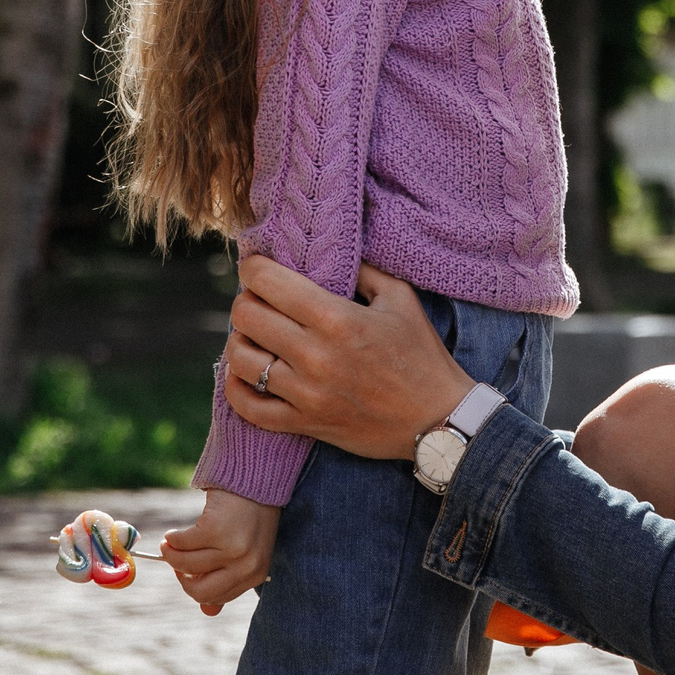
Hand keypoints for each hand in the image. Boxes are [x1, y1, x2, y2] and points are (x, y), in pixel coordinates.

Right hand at [158, 489, 278, 615]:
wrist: (257, 479)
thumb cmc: (249, 517)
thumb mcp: (245, 552)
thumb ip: (227, 581)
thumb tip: (208, 612)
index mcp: (254, 574)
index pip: (215, 597)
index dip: (194, 586)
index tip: (184, 573)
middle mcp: (246, 565)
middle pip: (199, 590)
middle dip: (180, 577)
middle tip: (173, 561)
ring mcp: (232, 549)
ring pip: (186, 565)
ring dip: (170, 554)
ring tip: (168, 543)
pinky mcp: (216, 530)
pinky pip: (182, 543)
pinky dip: (172, 539)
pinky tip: (174, 533)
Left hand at [223, 258, 477, 460]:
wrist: (438, 420)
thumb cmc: (422, 355)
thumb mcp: (401, 298)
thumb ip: (363, 269)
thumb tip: (330, 251)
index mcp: (337, 318)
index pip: (268, 283)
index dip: (253, 268)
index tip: (255, 267)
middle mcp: (315, 355)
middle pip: (246, 316)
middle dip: (245, 300)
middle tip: (258, 300)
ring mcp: (306, 394)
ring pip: (240, 359)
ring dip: (240, 341)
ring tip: (253, 336)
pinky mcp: (305, 423)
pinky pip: (248, 407)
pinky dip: (236, 388)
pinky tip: (245, 374)